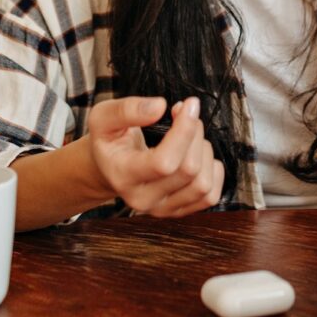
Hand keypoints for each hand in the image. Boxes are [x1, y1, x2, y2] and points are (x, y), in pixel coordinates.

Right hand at [85, 96, 224, 216]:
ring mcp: (161, 209)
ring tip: (189, 137)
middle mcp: (142, 199)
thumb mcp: (103, 117)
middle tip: (185, 114)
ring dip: (204, 151)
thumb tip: (160, 107)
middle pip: (188, 169)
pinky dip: (212, 171)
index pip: (164, 162)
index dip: (184, 131)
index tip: (188, 105)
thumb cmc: (108, 140)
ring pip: (203, 184)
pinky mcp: (178, 211)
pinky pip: (210, 196)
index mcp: (123, 176)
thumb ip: (127, 109)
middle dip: (194, 133)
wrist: (108, 168)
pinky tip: (198, 155)